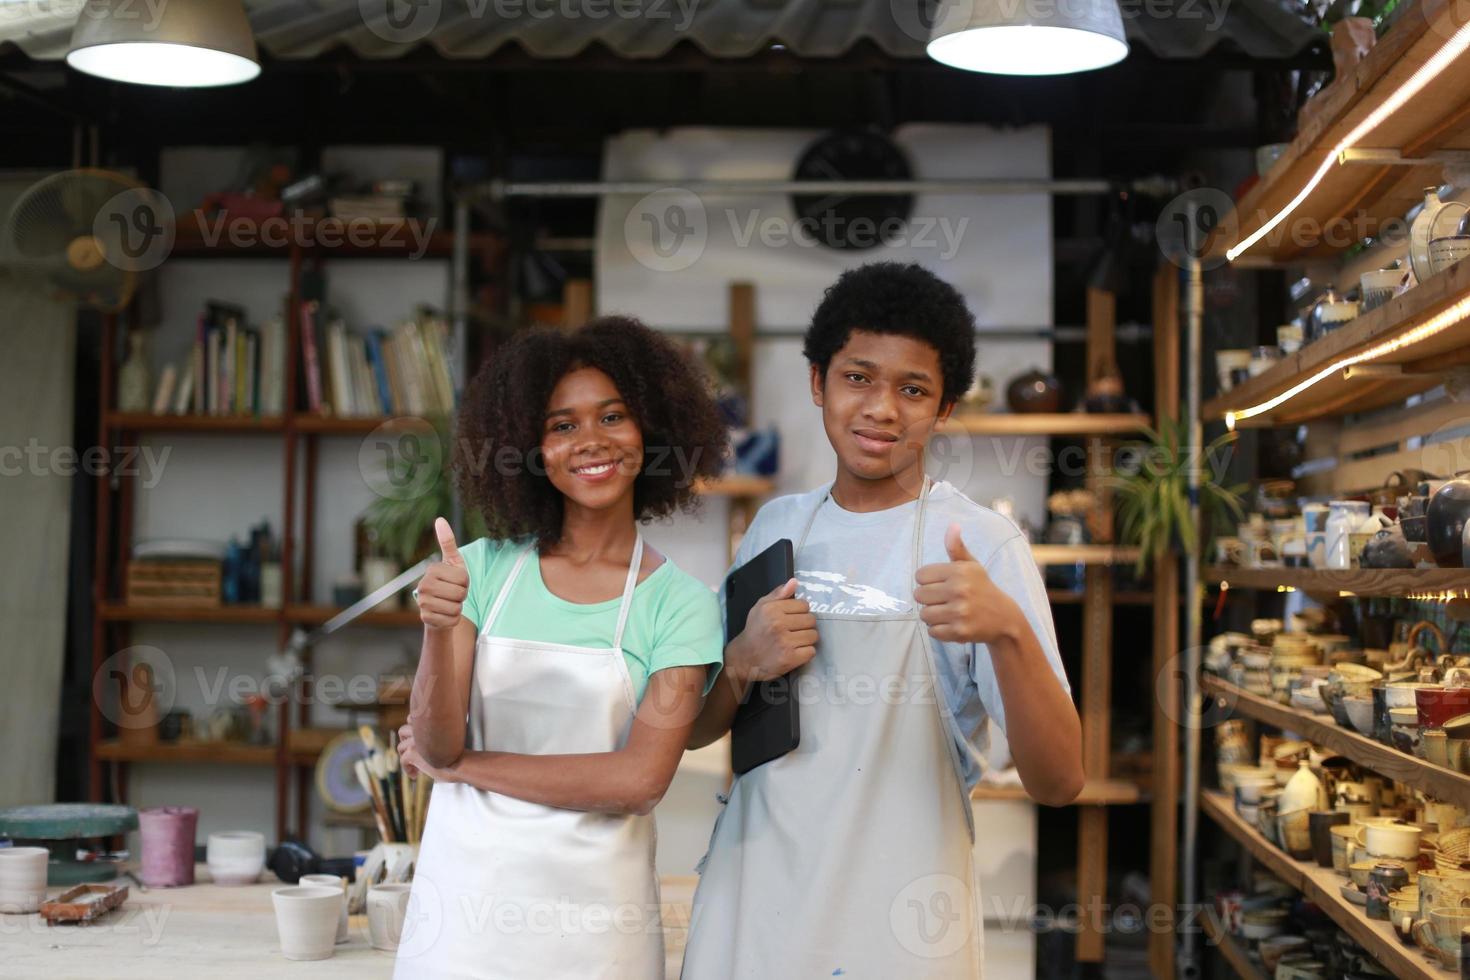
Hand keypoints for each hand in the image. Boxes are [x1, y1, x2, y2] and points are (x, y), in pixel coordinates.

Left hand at [397, 723, 456, 782]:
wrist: (463, 762)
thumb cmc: (460, 754)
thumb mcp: (447, 741)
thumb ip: (435, 740)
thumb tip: (430, 749)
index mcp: (430, 723)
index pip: (412, 719)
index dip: (413, 730)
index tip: (418, 742)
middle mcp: (421, 729)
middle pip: (402, 731)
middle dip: (405, 742)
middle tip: (412, 753)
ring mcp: (415, 740)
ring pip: (400, 747)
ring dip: (405, 756)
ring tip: (414, 766)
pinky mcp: (412, 753)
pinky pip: (403, 761)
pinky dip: (407, 769)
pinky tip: (415, 775)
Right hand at [417, 517, 468, 632]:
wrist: (439, 608)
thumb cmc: (449, 582)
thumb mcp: (453, 562)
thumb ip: (448, 542)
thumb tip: (440, 519)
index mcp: (432, 570)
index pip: (464, 578)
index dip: (466, 582)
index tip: (457, 581)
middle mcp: (423, 585)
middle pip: (460, 594)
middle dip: (463, 596)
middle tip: (453, 594)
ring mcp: (422, 603)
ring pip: (457, 608)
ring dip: (458, 608)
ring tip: (449, 603)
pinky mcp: (425, 619)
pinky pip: (452, 620)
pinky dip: (453, 619)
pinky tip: (444, 614)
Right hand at [726, 578, 817, 685]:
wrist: (744, 658)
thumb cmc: (755, 630)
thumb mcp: (760, 607)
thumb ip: (778, 594)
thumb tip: (794, 582)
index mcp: (772, 609)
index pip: (804, 605)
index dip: (800, 612)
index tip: (792, 618)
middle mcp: (779, 624)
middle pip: (811, 620)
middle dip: (805, 625)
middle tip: (794, 631)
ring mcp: (785, 643)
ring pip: (813, 636)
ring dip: (806, 639)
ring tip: (795, 641)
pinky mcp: (790, 659)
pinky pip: (811, 651)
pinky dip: (806, 652)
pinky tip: (795, 651)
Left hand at [914, 524, 1023, 644]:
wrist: (1005, 618)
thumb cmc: (982, 589)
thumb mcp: (972, 566)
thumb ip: (957, 548)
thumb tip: (952, 525)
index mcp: (959, 571)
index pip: (920, 575)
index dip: (928, 581)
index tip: (941, 585)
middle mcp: (959, 590)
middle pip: (919, 595)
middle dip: (928, 599)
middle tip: (944, 600)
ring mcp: (959, 612)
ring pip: (924, 614)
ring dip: (933, 616)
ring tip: (948, 613)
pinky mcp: (960, 632)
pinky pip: (932, 631)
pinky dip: (939, 630)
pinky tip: (952, 624)